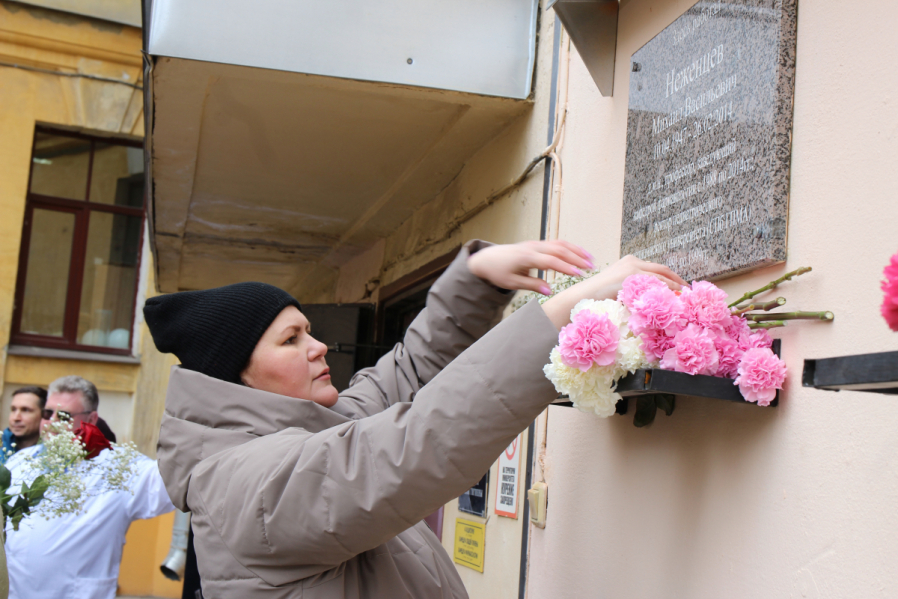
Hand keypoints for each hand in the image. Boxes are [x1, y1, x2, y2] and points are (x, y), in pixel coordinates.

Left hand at [467, 240, 592, 293]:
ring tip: (591, 260)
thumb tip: (550, 291)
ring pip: (560, 244)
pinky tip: (580, 253)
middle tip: (591, 268)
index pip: (550, 261)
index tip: (579, 274)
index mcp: (526, 257)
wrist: (487, 259)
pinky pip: (556, 243)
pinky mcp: (537, 244)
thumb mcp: (512, 283)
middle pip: (559, 250)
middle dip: (576, 258)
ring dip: (576, 251)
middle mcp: (533, 247)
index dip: (565, 267)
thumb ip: (532, 285)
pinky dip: (570, 247)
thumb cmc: (499, 272)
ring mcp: (536, 244)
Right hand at [541, 255, 686, 329]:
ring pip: (662, 276)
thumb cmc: (597, 299)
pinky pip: (656, 283)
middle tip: (689, 291)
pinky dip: (668, 291)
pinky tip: (675, 299)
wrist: (581, 297)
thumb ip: (634, 291)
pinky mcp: (632, 276)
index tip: (681, 288)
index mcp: (629, 263)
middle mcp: (632, 262)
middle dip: (678, 280)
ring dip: (676, 287)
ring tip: (686, 297)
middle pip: (663, 270)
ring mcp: (633, 267)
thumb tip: (651, 302)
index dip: (671, 278)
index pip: (656, 269)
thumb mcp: (619, 291)